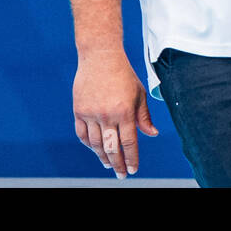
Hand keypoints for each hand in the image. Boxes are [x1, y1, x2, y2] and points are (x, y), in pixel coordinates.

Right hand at [73, 49, 158, 178]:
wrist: (100, 56)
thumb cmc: (123, 74)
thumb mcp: (139, 93)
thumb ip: (144, 116)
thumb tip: (152, 134)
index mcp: (124, 111)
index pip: (129, 143)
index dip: (131, 159)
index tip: (133, 170)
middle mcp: (107, 115)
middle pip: (112, 148)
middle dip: (118, 164)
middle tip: (121, 175)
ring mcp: (91, 113)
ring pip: (96, 144)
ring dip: (102, 157)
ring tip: (109, 164)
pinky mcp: (79, 110)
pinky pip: (82, 134)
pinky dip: (88, 144)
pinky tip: (95, 149)